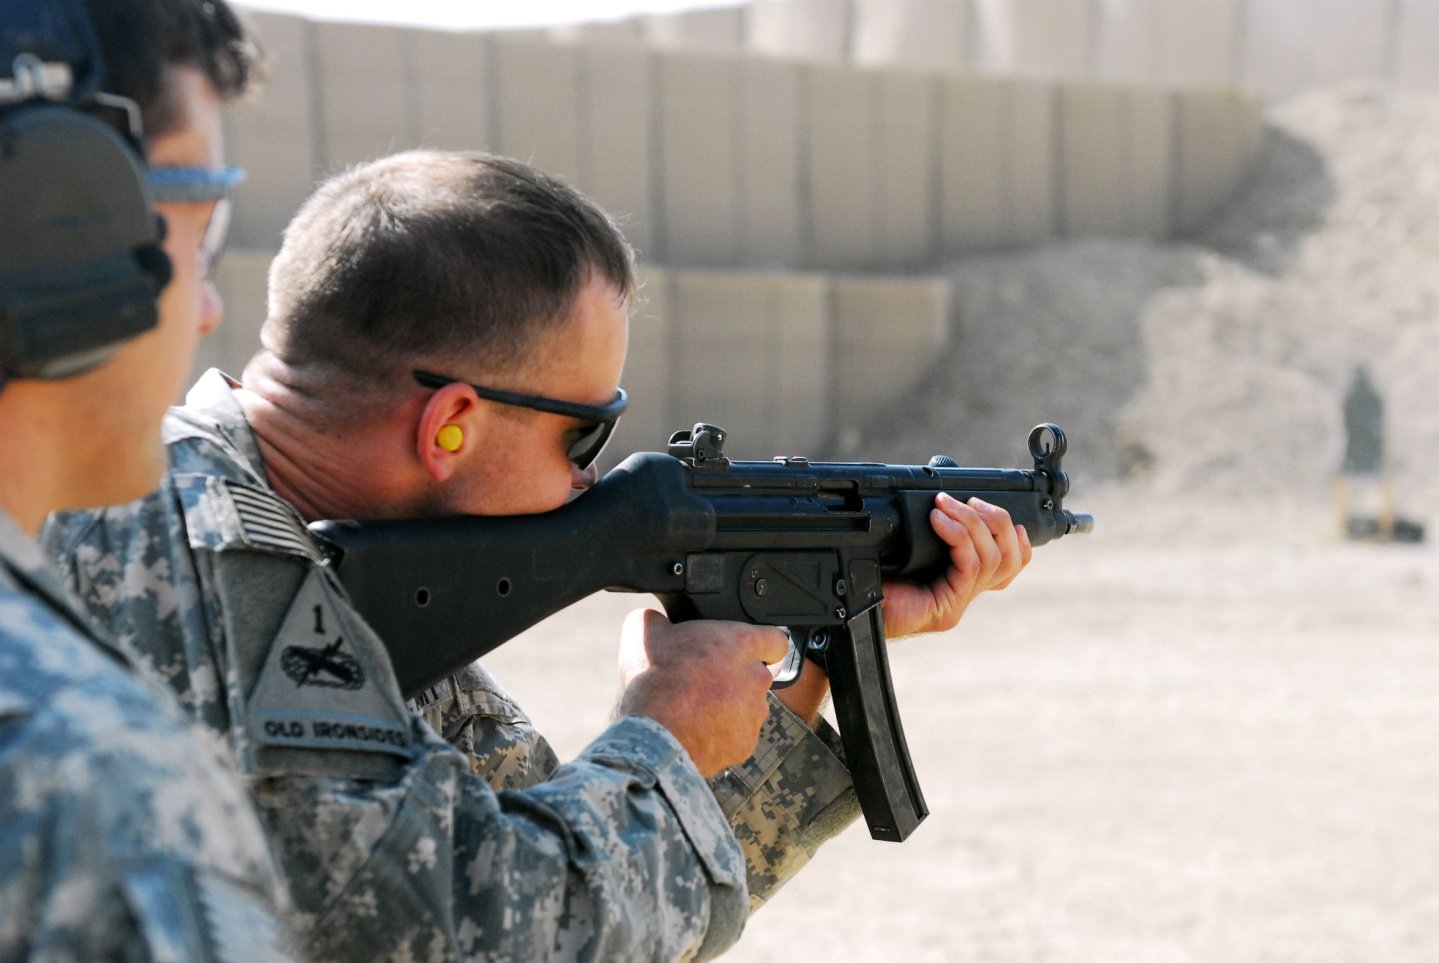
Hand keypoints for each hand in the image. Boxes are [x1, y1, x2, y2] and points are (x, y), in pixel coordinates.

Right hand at [617, 609, 789, 776]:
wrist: (654, 735)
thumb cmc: (654, 680)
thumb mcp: (645, 632)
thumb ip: (658, 618)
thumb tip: (652, 617)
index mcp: (741, 644)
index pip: (777, 639)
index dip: (763, 643)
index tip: (743, 650)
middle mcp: (757, 678)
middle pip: (758, 674)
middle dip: (736, 677)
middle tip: (704, 680)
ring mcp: (754, 714)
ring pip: (748, 706)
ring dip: (729, 706)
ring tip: (694, 709)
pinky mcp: (745, 744)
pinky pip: (737, 735)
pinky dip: (721, 733)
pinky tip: (695, 730)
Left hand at [880, 493, 1031, 638]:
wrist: (851, 610)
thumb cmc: (870, 580)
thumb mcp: (904, 549)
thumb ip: (927, 534)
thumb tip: (939, 502)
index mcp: (957, 580)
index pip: (1006, 565)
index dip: (1015, 539)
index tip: (997, 510)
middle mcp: (963, 594)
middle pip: (1009, 561)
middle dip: (998, 522)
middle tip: (972, 501)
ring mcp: (957, 604)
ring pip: (993, 560)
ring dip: (973, 522)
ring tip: (946, 504)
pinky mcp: (947, 609)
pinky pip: (969, 567)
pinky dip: (958, 537)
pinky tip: (939, 521)